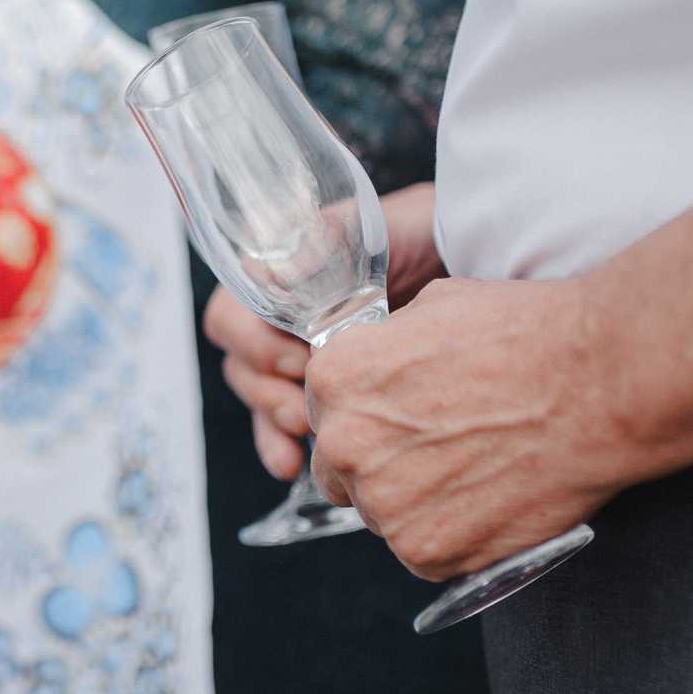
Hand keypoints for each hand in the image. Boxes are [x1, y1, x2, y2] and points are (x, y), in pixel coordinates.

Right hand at [204, 182, 454, 481]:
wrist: (461, 261)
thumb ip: (329, 238)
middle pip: (239, 361)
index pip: (231, 313)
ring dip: (274, 420)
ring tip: (307, 438)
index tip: (302, 360)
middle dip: (268, 391)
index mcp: (274, 269)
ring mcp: (292, 352)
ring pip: (256, 394)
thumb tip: (281, 270)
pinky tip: (292, 464)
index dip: (256, 344)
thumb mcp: (375, 229)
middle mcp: (275, 312)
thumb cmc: (418, 235)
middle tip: (306, 408)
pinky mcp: (312, 388)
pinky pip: (278, 423)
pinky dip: (280, 446)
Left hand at [305, 275, 639, 579]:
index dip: (367, 413)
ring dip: (416, 502)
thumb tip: (378, 364)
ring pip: (383, 514)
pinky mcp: (428, 553)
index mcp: (334, 379)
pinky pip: (423, 554)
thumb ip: (384, 348)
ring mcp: (384, 506)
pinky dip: (453, 536)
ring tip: (479, 471)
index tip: (405, 415)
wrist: (600, 383)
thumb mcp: (434, 307)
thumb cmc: (526, 334)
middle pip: (343, 469)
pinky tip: (492, 502)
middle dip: (380, 461)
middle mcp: (345, 445)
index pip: (324, 411)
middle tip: (441, 449)